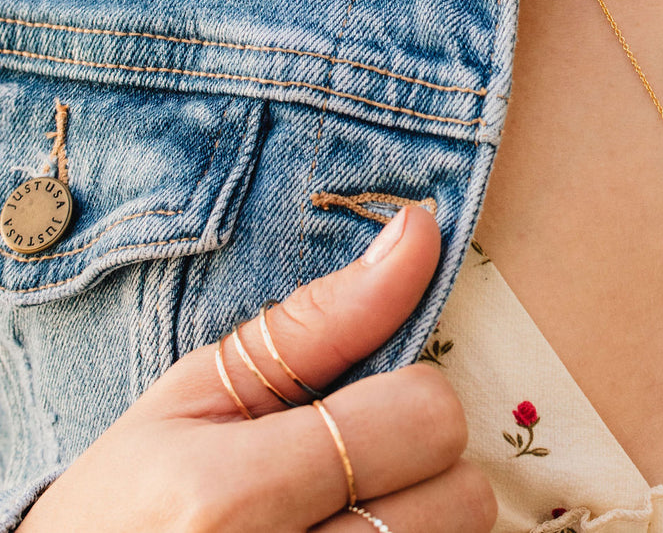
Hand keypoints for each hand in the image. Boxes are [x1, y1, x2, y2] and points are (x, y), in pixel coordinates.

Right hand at [19, 206, 495, 532]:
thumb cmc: (133, 496)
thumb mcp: (199, 395)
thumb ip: (321, 318)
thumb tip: (419, 228)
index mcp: (227, 498)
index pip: (427, 417)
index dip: (409, 397)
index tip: (358, 407)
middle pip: (461, 496)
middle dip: (421, 465)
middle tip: (352, 469)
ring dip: (421, 517)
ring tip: (347, 511)